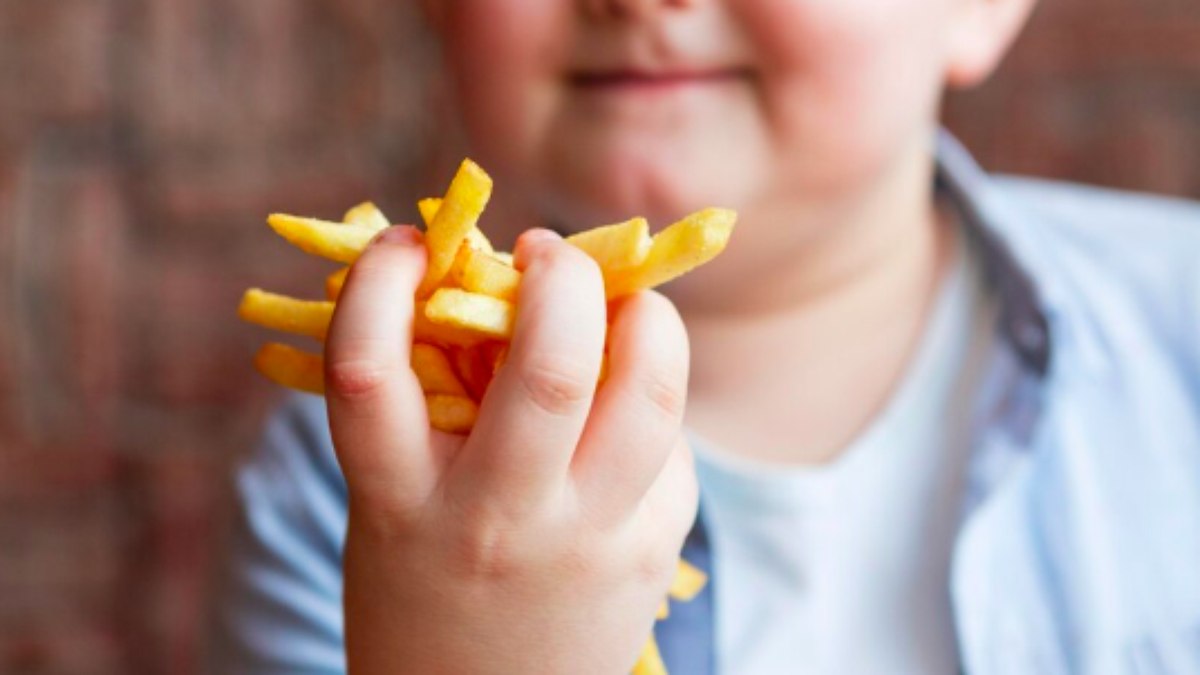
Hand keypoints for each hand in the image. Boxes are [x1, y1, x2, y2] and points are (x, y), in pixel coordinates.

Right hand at [325, 225, 698, 673]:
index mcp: (398, 503)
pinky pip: (670, 443)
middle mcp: (497, 522)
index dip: (380, 280)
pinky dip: (651, 395)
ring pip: (651, 394)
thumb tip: (492, 279)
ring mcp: (587, 541)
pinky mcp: (653, 551)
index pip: (368, 368)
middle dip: (560, 276)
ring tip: (618, 302)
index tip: (406, 241)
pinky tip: (625, 401)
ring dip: (646, 316)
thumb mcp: (393, 503)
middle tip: (543, 254)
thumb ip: (430, 403)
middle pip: (551, 367)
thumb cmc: (425, 584)